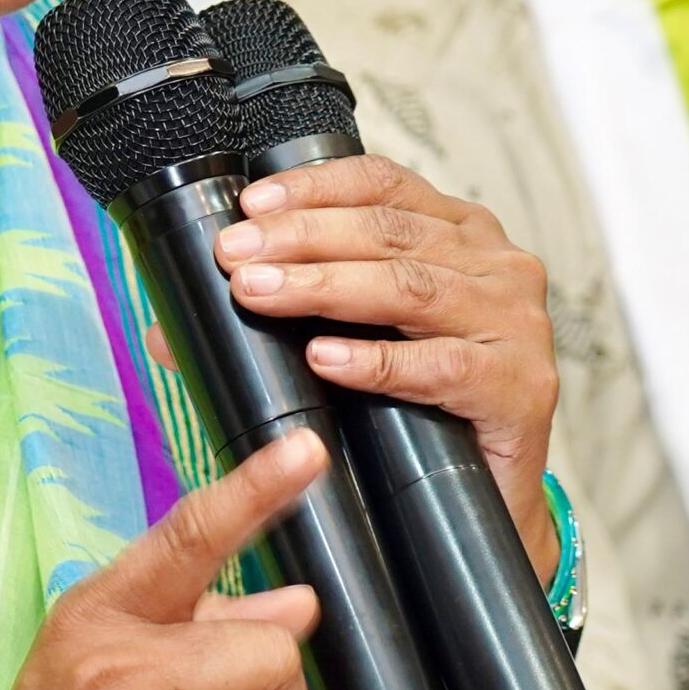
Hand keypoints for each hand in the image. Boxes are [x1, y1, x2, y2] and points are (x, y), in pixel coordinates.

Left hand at [212, 155, 559, 576]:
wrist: (485, 505)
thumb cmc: (415, 409)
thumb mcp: (349, 342)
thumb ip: (280, 316)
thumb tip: (167, 330)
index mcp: (460, 232)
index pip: (383, 184)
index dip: (313, 189)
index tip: (249, 208)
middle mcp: (497, 265)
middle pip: (390, 232)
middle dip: (301, 239)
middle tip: (234, 257)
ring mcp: (517, 324)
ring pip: (411, 289)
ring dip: (325, 289)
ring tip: (258, 295)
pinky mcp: (521, 387)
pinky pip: (442, 365)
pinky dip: (378, 361)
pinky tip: (325, 359)